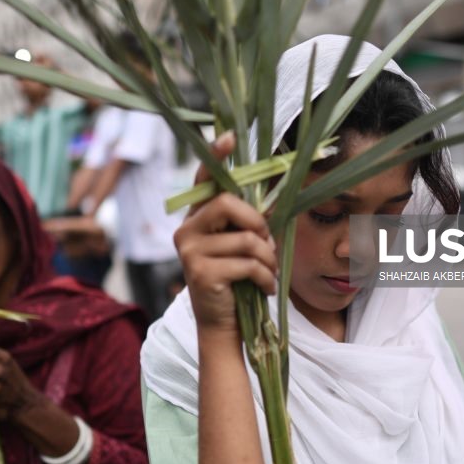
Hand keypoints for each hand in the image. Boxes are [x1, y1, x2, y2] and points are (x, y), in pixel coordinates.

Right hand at [174, 132, 277, 333]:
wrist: (222, 326)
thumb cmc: (236, 282)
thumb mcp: (242, 246)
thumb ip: (249, 221)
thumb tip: (278, 195)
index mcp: (196, 218)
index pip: (202, 180)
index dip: (215, 157)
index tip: (228, 137)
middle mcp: (186, 230)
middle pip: (226, 203)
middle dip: (257, 223)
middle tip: (267, 245)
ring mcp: (189, 252)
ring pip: (244, 238)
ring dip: (267, 258)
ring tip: (268, 273)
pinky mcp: (200, 273)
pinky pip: (247, 264)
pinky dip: (265, 277)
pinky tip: (265, 289)